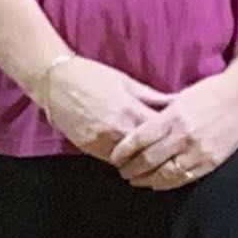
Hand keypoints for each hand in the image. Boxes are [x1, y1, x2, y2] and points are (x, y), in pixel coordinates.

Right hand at [30, 55, 167, 161]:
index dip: (173, 134)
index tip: (181, 135)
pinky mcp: (88, 148)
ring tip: (152, 156)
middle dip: (160, 151)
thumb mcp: (127, 82)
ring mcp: (102, 141)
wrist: (56, 81)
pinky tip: (130, 155)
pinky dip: (123, 159)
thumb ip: (152, 97)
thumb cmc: (93, 76)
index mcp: (131, 110)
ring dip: (141, 159)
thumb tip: (176, 102)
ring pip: (130, 161)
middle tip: (170, 150)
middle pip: (148, 150)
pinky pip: (112, 160)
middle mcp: (118, 129)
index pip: (161, 131)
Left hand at [108, 74, 237, 189]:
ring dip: (147, 180)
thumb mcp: (180, 98)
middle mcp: (184, 135)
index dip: (124, 151)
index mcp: (174, 116)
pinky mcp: (211, 162)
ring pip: (165, 173)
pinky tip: (157, 183)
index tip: (114, 157)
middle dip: (131, 168)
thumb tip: (135, 125)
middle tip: (122, 171)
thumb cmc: (209, 93)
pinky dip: (167, 183)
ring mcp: (198, 151)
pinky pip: (184, 178)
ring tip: (136, 180)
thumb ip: (160, 114)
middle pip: (149, 159)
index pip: (140, 138)